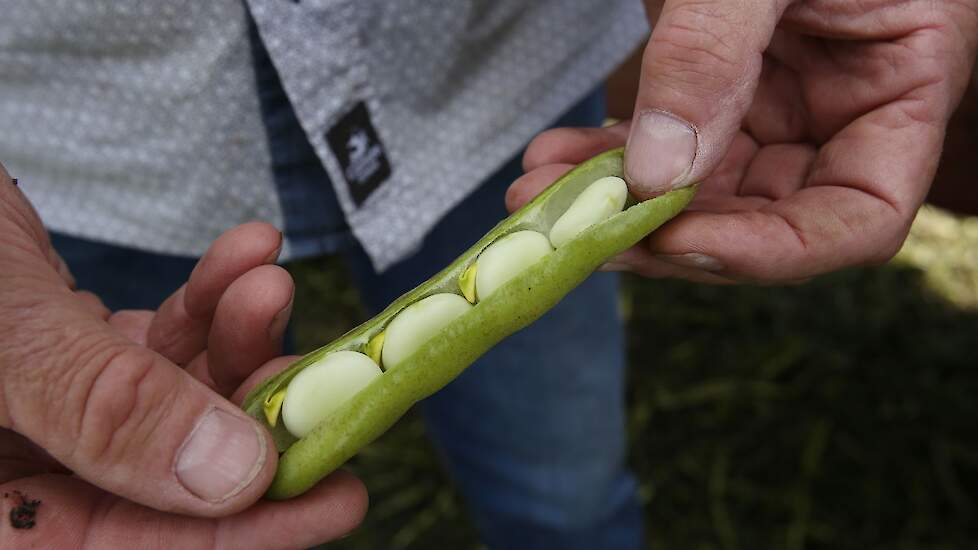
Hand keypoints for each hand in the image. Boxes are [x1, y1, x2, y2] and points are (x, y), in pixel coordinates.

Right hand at [0, 166, 365, 547]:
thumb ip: (103, 409)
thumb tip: (230, 477)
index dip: (239, 537)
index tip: (337, 499)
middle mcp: (5, 475)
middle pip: (159, 483)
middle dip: (247, 420)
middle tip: (323, 377)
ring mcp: (34, 416)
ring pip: (166, 405)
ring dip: (232, 344)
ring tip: (268, 285)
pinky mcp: (59, 357)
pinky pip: (146, 347)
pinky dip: (198, 304)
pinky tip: (242, 256)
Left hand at [511, 0, 977, 282]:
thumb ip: (716, 53)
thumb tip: (660, 172)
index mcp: (899, 78)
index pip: (860, 213)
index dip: (773, 249)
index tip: (681, 241)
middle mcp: (837, 107)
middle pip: (763, 217)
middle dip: (665, 233)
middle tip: (582, 231)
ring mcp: (772, 101)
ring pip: (697, 191)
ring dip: (617, 202)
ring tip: (540, 193)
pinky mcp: (710, 89)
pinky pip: (660, 147)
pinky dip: (605, 158)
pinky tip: (553, 158)